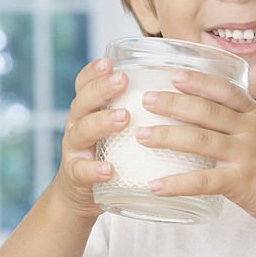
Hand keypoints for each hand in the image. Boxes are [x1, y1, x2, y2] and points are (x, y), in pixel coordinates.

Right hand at [49, 58, 129, 219]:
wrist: (81, 194)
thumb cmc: (109, 152)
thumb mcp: (116, 127)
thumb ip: (137, 108)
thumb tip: (180, 85)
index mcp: (89, 109)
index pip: (85, 83)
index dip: (94, 71)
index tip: (110, 62)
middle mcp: (77, 124)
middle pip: (83, 100)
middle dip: (102, 89)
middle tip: (122, 80)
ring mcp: (75, 149)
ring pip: (83, 131)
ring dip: (103, 122)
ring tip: (124, 118)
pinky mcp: (76, 176)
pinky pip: (82, 170)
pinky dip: (94, 169)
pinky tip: (109, 169)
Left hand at [135, 69, 255, 229]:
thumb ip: (237, 123)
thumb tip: (199, 113)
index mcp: (255, 115)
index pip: (225, 90)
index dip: (199, 81)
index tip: (175, 74)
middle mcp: (250, 130)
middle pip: (206, 111)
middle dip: (173, 103)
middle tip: (146, 100)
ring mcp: (245, 156)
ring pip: (200, 141)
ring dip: (167, 136)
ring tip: (141, 136)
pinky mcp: (241, 183)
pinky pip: (203, 181)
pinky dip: (177, 183)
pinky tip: (156, 185)